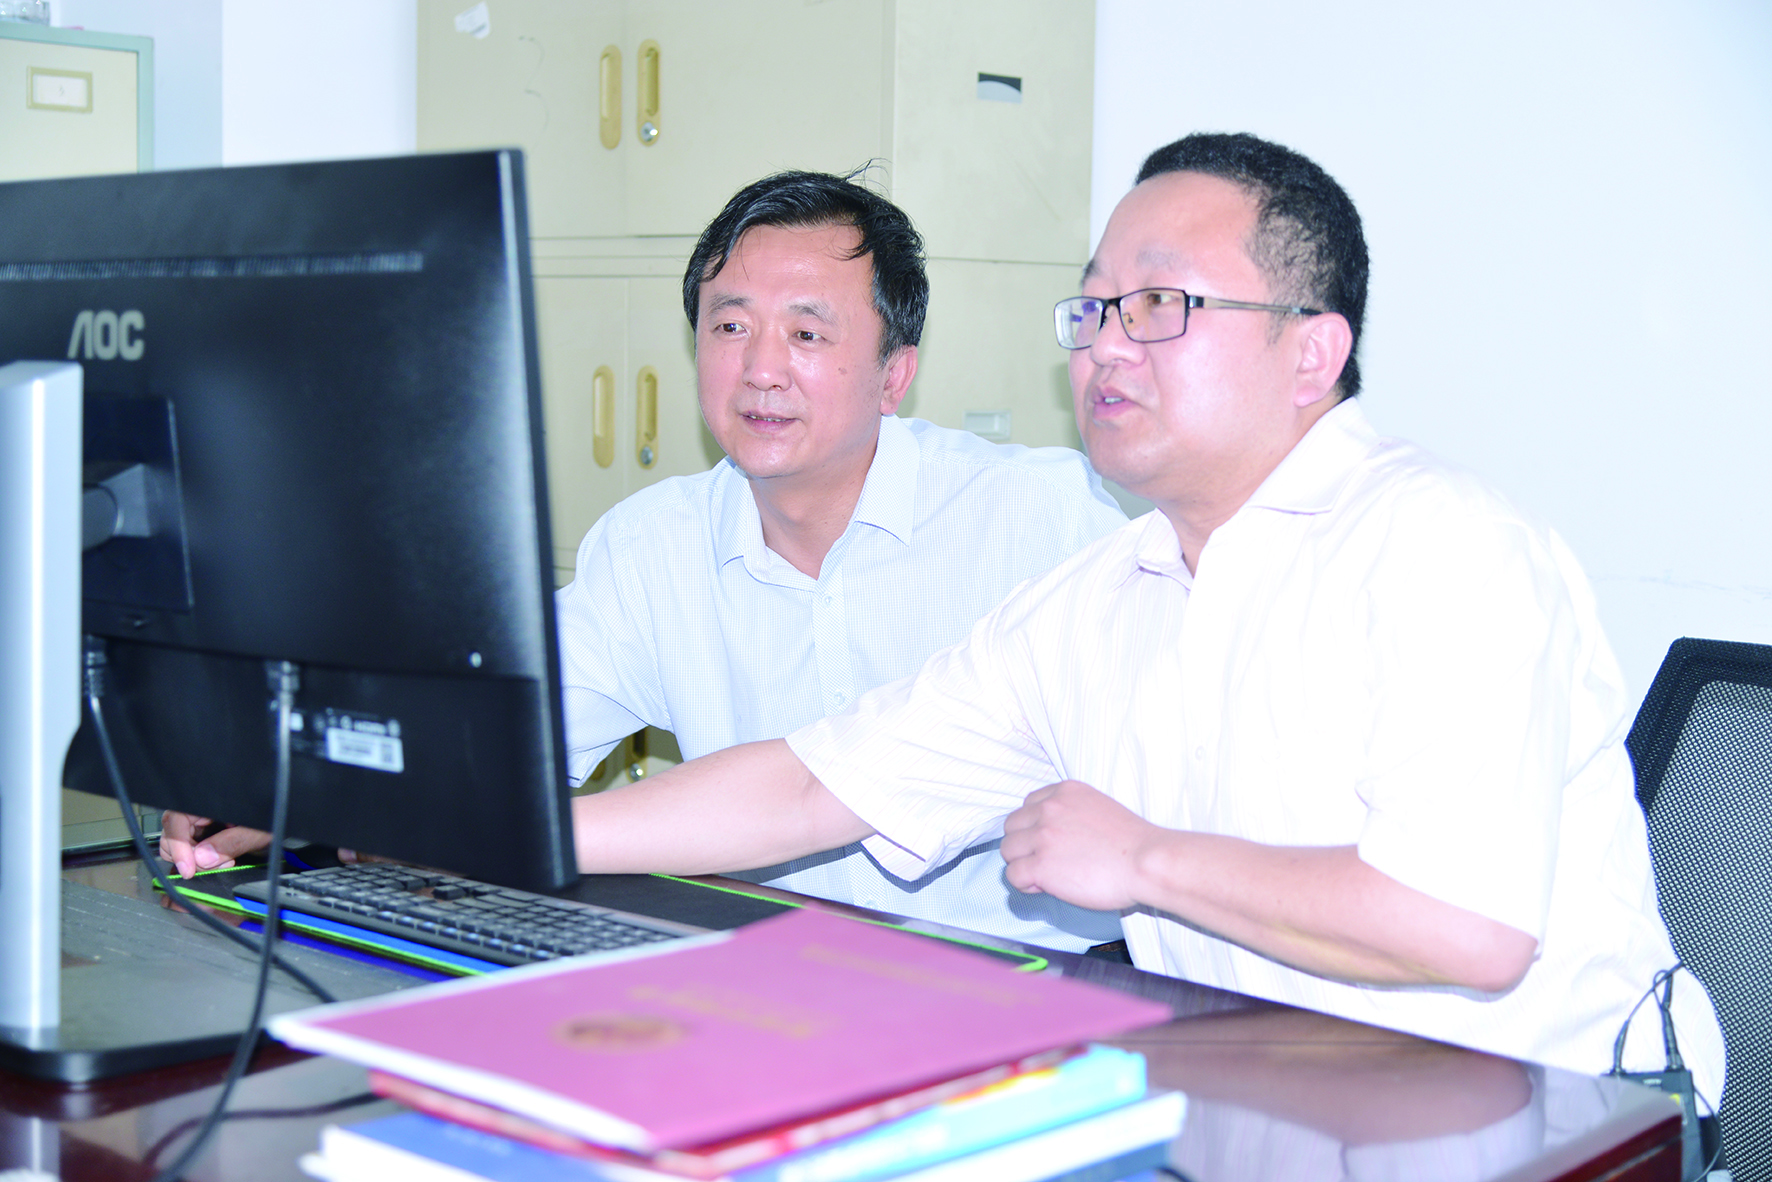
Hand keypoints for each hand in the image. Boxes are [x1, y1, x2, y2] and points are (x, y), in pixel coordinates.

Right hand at [158, 811, 270, 877]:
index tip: (188, 869)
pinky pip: (190, 850)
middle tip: (215, 865)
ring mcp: (199, 821)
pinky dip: (202, 860)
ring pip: (178, 845)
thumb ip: (231, 842)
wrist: (282, 818)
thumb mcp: (257, 830)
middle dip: (189, 856)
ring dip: (197, 860)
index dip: (177, 846)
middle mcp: (198, 809)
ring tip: (224, 862)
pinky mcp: (202, 833)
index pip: (175, 820)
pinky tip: (222, 860)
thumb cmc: (273, 815)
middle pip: (172, 835)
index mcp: (207, 800)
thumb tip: (201, 858)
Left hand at [1000, 780, 1154, 911]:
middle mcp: (1050, 809)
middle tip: (1045, 861)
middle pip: (1012, 826)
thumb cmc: (1132, 843)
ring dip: (1022, 864)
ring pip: (1008, 850)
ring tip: (1045, 875)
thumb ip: (1071, 813)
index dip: (1034, 827)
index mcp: (1065, 792)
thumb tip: (1055, 835)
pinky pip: (1013, 874)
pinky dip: (1024, 884)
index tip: (1049, 842)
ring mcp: (1043, 836)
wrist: (1146, 862)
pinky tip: (1044, 887)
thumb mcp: (1098, 808)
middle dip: (1024, 845)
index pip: (1028, 805)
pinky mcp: (1041, 865)